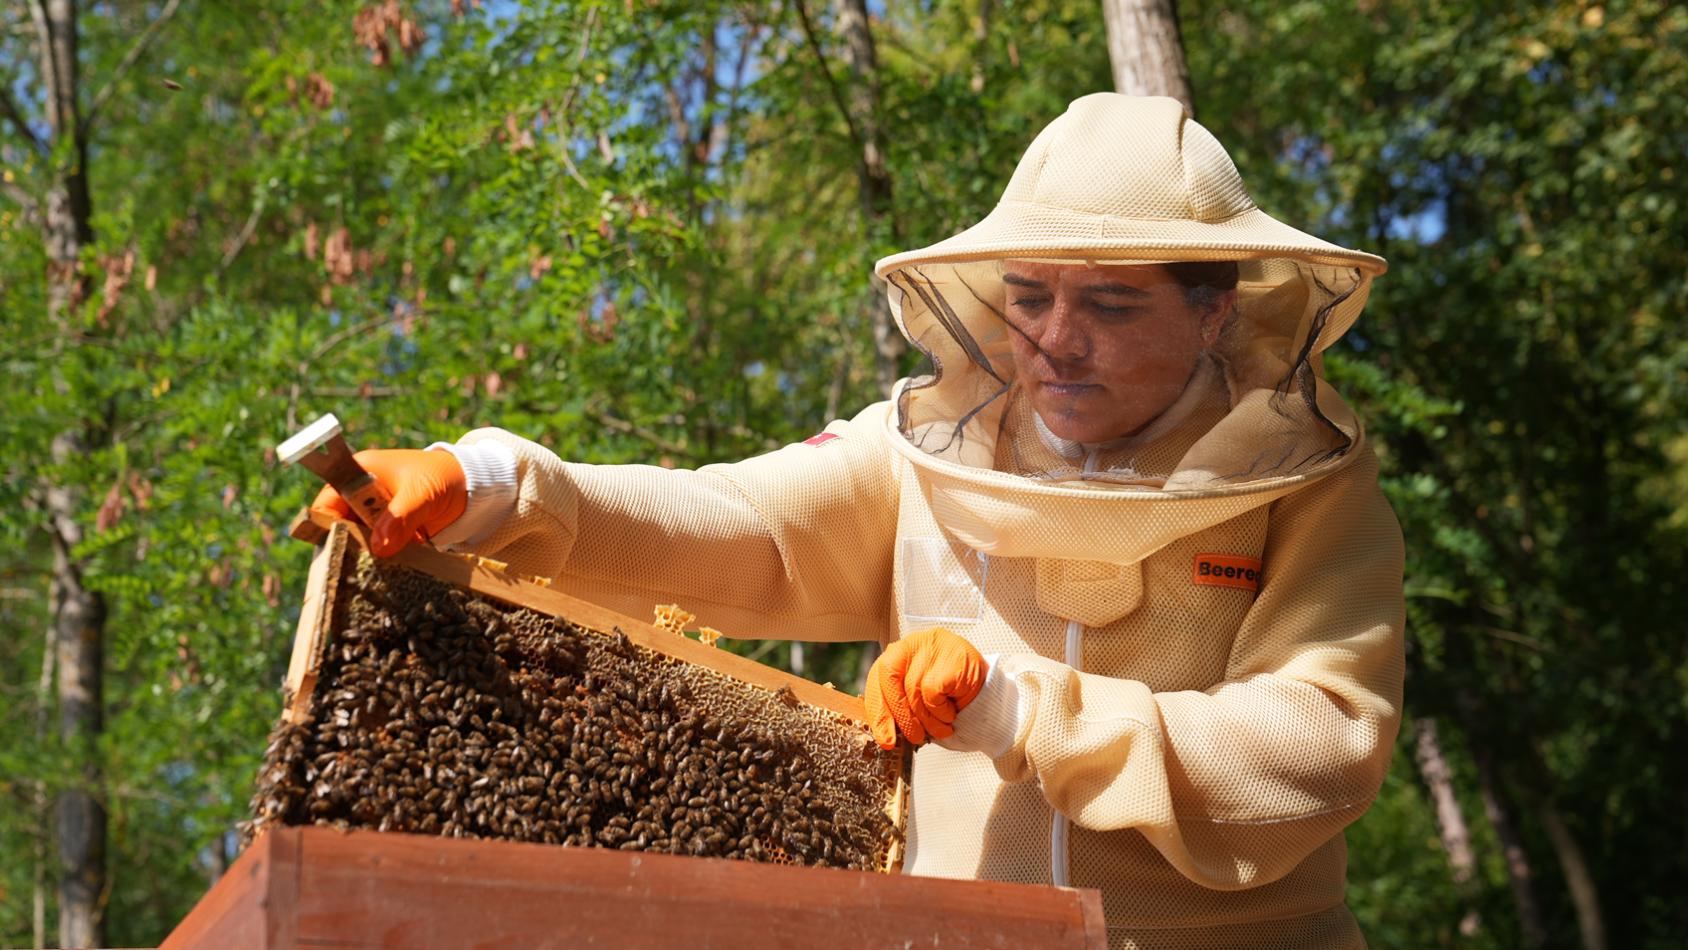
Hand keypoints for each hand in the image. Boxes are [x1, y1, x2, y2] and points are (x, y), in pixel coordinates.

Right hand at [309, 448, 466, 556]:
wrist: (473, 486)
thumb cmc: (442, 477)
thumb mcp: (421, 494)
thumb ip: (400, 518)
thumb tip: (379, 547)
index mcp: (359, 473)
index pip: (327, 502)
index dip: (327, 525)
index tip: (339, 547)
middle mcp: (362, 494)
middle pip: (341, 525)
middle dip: (351, 544)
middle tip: (362, 562)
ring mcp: (377, 513)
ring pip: (361, 539)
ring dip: (370, 553)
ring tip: (379, 568)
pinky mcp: (391, 530)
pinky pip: (380, 547)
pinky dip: (386, 557)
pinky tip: (394, 567)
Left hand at [863, 628, 986, 749]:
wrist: (989, 693)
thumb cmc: (949, 698)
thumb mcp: (919, 701)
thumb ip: (900, 707)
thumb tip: (883, 735)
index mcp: (897, 655)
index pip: (877, 680)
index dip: (878, 712)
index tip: (885, 739)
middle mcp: (911, 644)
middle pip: (890, 682)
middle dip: (901, 717)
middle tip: (914, 737)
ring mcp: (932, 647)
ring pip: (914, 691)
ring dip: (928, 720)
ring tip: (942, 727)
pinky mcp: (951, 656)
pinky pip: (934, 693)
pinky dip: (942, 711)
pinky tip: (952, 712)